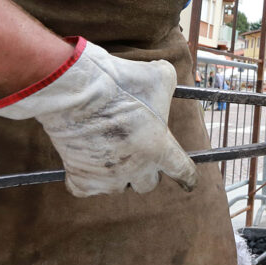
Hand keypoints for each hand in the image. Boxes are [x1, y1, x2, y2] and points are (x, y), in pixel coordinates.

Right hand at [0, 37, 197, 196]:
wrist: (76, 90)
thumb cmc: (119, 82)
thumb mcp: (159, 75)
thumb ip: (168, 84)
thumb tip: (165, 78)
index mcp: (159, 148)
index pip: (182, 171)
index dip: (188, 176)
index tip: (189, 182)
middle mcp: (135, 168)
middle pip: (148, 184)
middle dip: (148, 171)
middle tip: (140, 153)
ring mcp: (107, 176)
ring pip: (119, 187)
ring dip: (119, 175)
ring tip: (113, 154)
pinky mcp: (81, 177)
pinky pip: (88, 189)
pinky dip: (89, 179)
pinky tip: (90, 164)